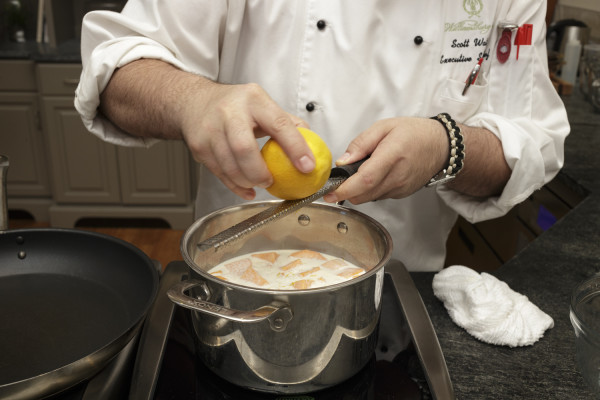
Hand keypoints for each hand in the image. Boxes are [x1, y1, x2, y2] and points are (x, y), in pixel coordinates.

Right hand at [100, 59, 314, 199]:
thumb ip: (286, 122)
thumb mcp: (261, 103)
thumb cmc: (234, 105)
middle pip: (244, 148)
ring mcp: (210, 130)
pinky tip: (246, 190)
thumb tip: (311, 144)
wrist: (193, 102)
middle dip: (260, 171)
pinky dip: (235, 186)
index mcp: (253, 99)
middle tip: (270, 181)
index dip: (295, 147)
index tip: (307, 166)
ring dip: (247, 181)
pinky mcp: (199, 146)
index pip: (278, 124)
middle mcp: (229, 112)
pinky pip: (219, 173)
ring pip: (229, 165)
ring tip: (258, 183)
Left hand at [323, 117, 447, 203]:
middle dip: (345, 191)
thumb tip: (342, 161)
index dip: (344, 189)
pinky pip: (378, 196)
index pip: (365, 180)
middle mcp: (397, 176)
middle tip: (337, 181)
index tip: (328, 193)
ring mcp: (400, 188)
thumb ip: (361, 143)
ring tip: (360, 172)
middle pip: (363, 194)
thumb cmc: (414, 133)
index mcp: (392, 155)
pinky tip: (374, 175)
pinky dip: (370, 190)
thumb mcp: (384, 127)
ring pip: (369, 198)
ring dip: (358, 190)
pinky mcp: (401, 194)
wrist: (442, 146)